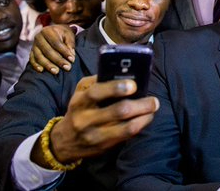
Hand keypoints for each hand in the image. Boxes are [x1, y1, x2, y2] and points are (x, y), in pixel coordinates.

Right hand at [30, 25, 75, 73]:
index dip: (64, 51)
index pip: (56, 43)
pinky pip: (32, 59)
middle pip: (47, 51)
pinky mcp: (31, 52)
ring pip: (39, 56)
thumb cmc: (62, 33)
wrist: (53, 31)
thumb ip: (70, 43)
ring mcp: (34, 45)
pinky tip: (42, 70)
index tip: (72, 59)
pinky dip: (36, 65)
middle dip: (58, 60)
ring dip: (48, 65)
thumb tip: (71, 54)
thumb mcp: (68, 34)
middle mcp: (39, 37)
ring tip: (56, 72)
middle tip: (67, 67)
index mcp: (48, 31)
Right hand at [31, 76, 158, 165]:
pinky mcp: (104, 147)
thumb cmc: (79, 109)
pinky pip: (127, 137)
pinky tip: (146, 118)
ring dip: (144, 116)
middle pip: (118, 111)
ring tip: (153, 108)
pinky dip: (140, 125)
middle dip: (140, 104)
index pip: (97, 92)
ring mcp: (95, 135)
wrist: (65, 141)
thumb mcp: (81, 92)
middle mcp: (86, 119)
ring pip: (126, 127)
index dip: (116, 88)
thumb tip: (122, 72)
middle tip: (154, 100)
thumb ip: (98, 81)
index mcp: (80, 101)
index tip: (133, 85)